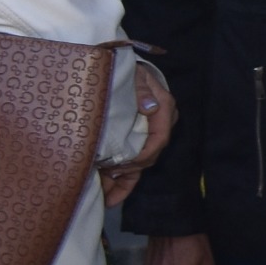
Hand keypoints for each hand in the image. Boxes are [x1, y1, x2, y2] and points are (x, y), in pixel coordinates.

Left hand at [96, 71, 172, 209]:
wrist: (116, 67)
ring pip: (138, 165)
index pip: (159, 137)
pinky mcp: (133, 144)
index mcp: (162, 108)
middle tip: (105, 177)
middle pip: (149, 155)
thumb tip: (149, 107)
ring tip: (103, 195)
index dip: (144, 154)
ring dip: (121, 181)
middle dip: (129, 170)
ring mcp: (145, 136)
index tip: (124, 164)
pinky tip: (108, 197)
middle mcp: (157, 125)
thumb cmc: (125, 69)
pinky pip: (131, 167)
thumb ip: (141, 89)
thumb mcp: (133, 73)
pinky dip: (121, 183)